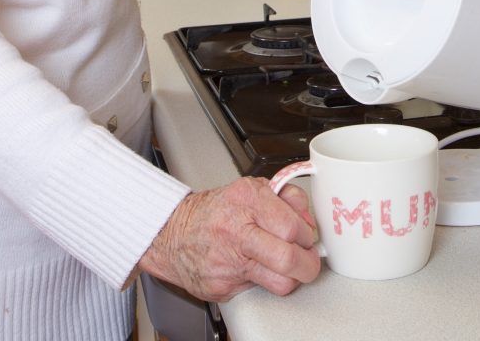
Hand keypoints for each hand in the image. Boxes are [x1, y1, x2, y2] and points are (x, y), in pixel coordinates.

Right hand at [138, 178, 319, 301]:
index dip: (306, 236)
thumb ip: (286, 199)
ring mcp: (227, 262)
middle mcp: (236, 231)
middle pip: (288, 258)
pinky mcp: (221, 288)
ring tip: (285, 268)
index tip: (306, 237)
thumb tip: (308, 222)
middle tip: (307, 260)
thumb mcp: (250, 189)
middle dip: (308, 264)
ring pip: (280, 283)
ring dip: (291, 278)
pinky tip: (253, 268)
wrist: (171, 234)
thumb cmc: (214, 212)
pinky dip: (261, 282)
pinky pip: (257, 291)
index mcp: (246, 200)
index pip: (292, 227)